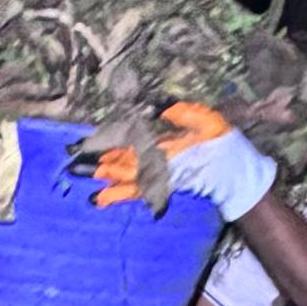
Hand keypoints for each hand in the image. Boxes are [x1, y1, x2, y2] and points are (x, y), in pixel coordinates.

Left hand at [94, 103, 274, 220]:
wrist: (237, 177)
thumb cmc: (224, 145)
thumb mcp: (209, 121)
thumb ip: (184, 113)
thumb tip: (158, 105)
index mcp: (167, 145)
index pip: (129, 143)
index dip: (105, 142)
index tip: (82, 143)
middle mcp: (159, 164)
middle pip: (120, 163)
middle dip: (94, 163)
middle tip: (69, 164)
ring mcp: (160, 178)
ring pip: (123, 179)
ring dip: (100, 180)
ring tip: (76, 180)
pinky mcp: (162, 187)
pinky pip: (135, 194)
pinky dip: (116, 196)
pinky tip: (99, 200)